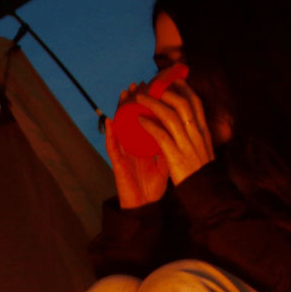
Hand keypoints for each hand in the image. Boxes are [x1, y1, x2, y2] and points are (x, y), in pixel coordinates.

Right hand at [106, 81, 169, 207]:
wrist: (145, 207)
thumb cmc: (153, 187)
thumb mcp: (166, 163)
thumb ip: (170, 147)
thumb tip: (181, 131)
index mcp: (145, 145)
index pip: (146, 120)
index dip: (148, 104)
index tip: (153, 88)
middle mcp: (133, 145)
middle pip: (131, 118)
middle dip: (134, 100)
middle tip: (138, 84)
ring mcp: (124, 153)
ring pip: (120, 127)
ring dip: (120, 110)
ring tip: (123, 94)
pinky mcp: (117, 164)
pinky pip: (112, 146)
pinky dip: (110, 134)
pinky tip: (110, 121)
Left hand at [133, 77, 216, 185]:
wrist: (205, 191)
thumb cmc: (202, 171)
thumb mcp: (204, 148)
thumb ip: (197, 135)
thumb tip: (188, 122)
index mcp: (204, 131)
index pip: (196, 103)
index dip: (185, 89)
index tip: (174, 81)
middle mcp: (197, 134)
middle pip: (183, 104)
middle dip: (166, 92)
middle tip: (152, 86)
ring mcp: (187, 144)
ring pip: (170, 116)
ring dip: (153, 104)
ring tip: (140, 98)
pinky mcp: (176, 156)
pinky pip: (161, 135)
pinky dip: (149, 124)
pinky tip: (139, 119)